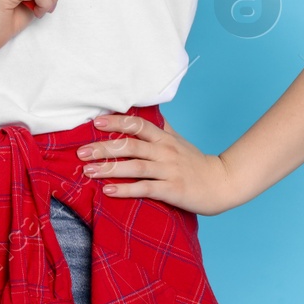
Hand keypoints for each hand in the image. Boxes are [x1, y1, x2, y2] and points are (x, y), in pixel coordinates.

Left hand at [76, 113, 241, 216]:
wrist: (222, 183)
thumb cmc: (195, 162)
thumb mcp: (178, 141)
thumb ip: (160, 128)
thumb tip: (143, 111)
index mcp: (164, 138)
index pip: (138, 124)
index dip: (117, 122)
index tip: (95, 122)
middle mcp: (165, 151)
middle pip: (131, 145)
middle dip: (104, 147)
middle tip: (81, 152)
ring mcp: (169, 170)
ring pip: (135, 167)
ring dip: (110, 168)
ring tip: (88, 171)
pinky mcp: (173, 190)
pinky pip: (146, 189)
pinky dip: (127, 190)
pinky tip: (109, 191)